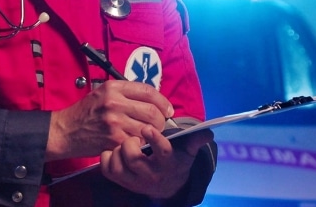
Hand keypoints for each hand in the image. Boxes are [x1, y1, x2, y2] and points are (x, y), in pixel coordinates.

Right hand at [47, 80, 173, 158]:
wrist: (65, 131)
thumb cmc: (84, 112)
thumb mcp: (102, 92)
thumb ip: (125, 93)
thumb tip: (152, 99)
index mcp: (113, 87)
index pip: (148, 91)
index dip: (162, 101)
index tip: (167, 109)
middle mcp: (115, 102)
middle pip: (152, 111)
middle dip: (161, 119)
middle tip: (160, 124)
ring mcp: (115, 122)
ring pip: (148, 128)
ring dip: (153, 133)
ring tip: (149, 133)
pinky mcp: (114, 139)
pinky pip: (138, 141)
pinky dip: (142, 143)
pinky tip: (138, 142)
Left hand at [100, 126, 214, 198]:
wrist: (168, 186)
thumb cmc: (177, 161)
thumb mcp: (189, 151)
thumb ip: (196, 140)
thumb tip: (208, 132)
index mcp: (168, 163)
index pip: (162, 152)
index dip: (154, 139)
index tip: (148, 127)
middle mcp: (151, 174)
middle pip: (134, 159)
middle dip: (130, 144)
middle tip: (133, 137)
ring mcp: (135, 181)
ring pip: (119, 166)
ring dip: (117, 151)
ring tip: (124, 143)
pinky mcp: (122, 182)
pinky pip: (108, 171)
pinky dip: (107, 158)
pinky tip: (114, 150)